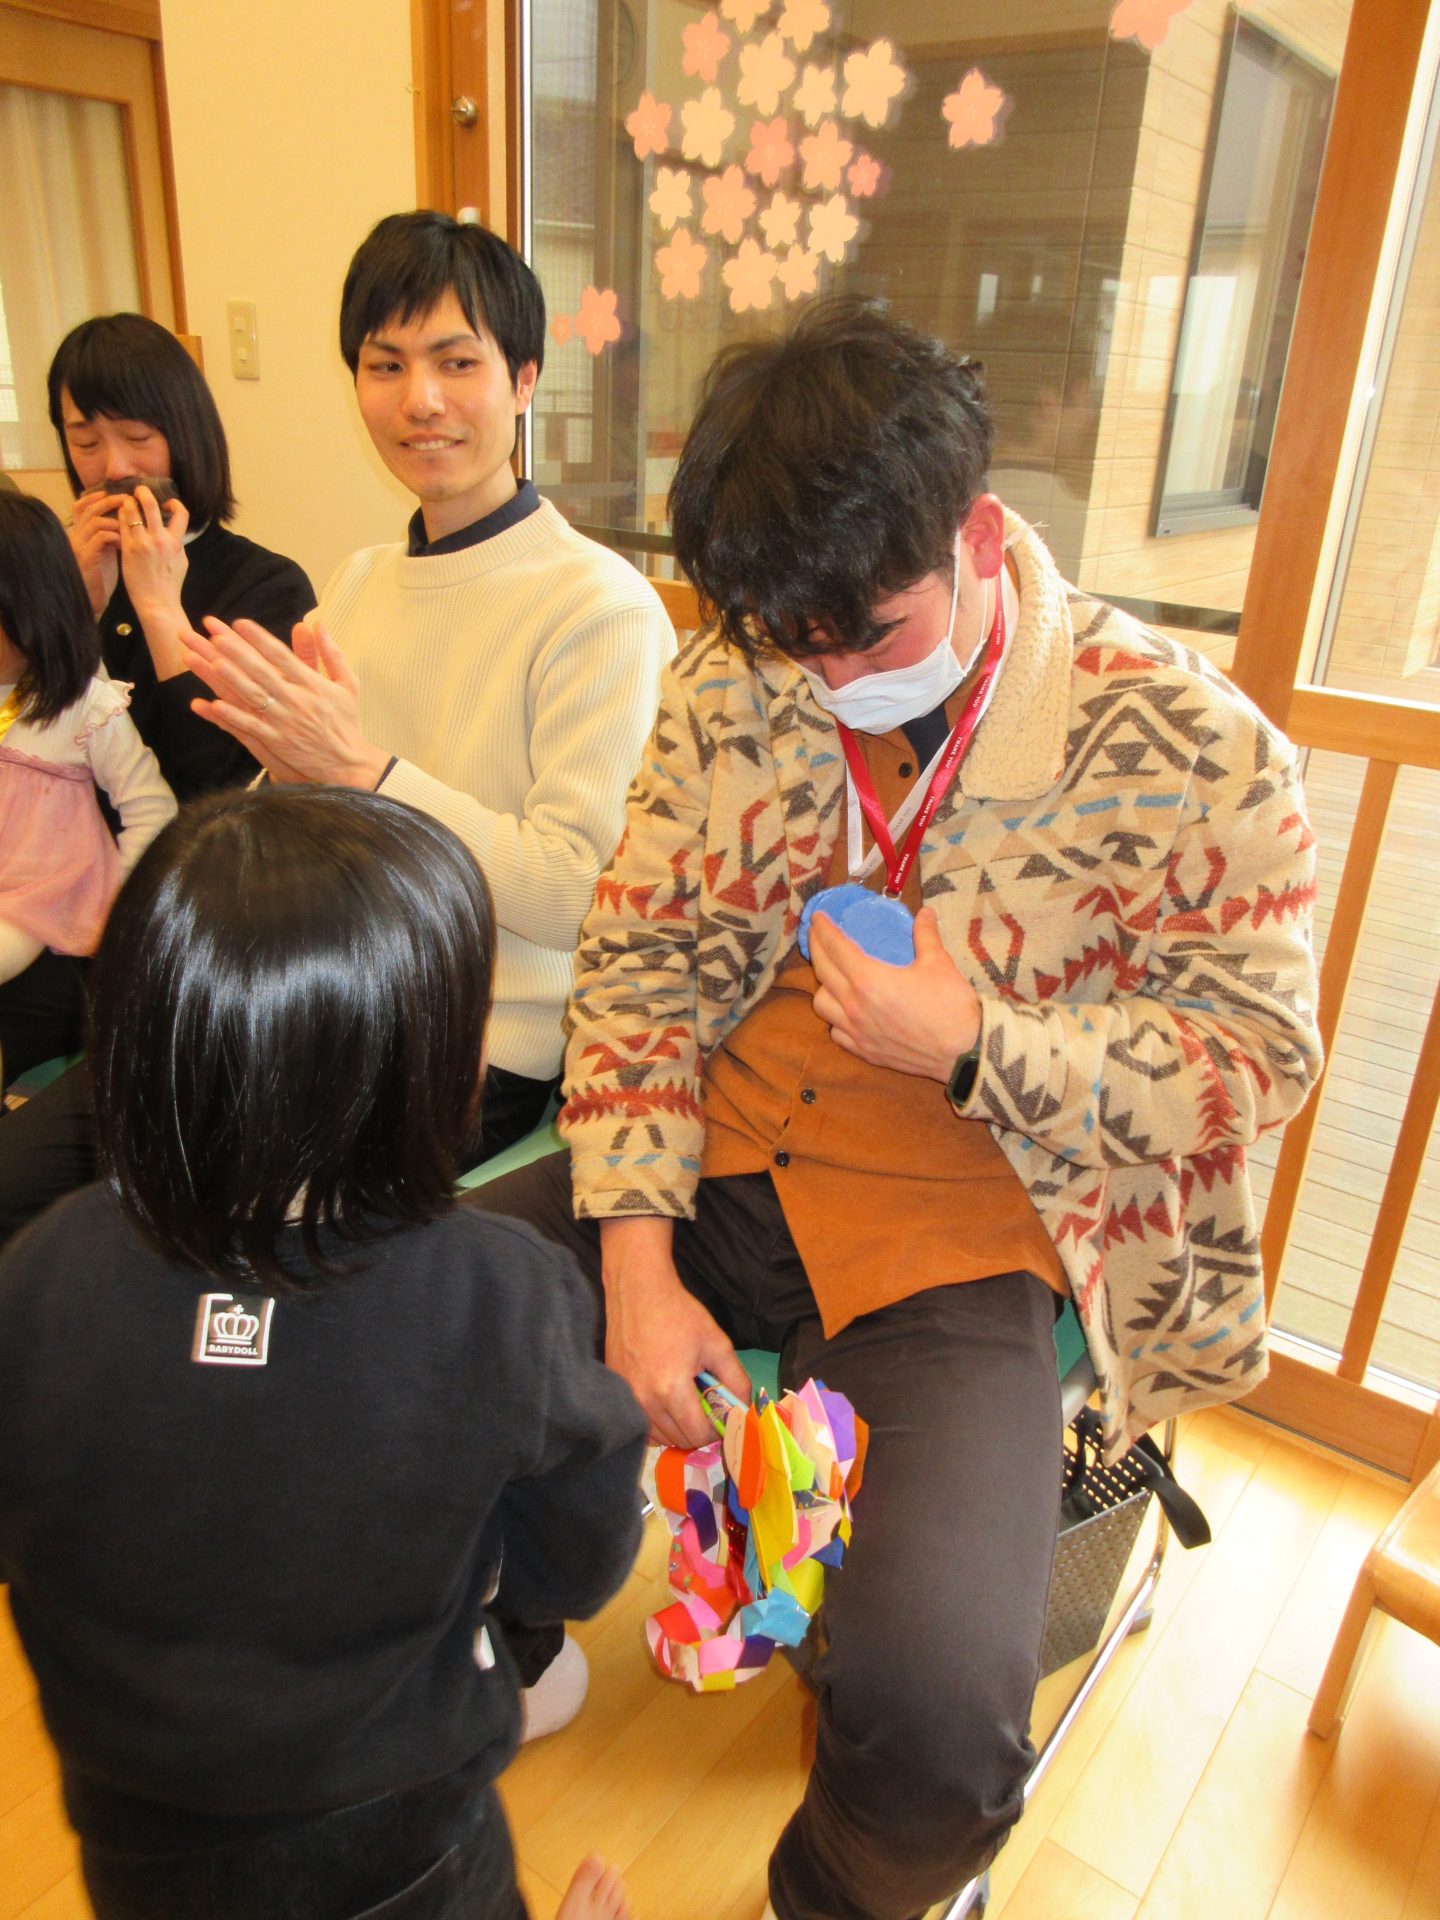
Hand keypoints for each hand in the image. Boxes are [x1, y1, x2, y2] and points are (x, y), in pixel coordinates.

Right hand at [68, 490, 121, 616]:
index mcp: (80, 533)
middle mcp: (76, 536)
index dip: (94, 497)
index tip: (113, 492)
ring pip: (95, 522)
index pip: (81, 506)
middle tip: (127, 500)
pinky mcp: (87, 558)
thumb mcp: (105, 549)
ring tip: (131, 525)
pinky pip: (100, 538)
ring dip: (116, 520)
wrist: (94, 599)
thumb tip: (130, 516)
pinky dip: (115, 536)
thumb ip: (110, 532)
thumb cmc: (103, 575)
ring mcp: (80, 547)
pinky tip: (126, 541)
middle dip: (109, 501)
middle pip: (89, 509)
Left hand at [118, 485, 189, 678]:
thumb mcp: (181, 562)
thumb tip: (173, 532)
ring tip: (125, 502)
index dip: (174, 503)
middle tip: (139, 489)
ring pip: (132, 512)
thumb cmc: (169, 585)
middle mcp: (160, 540)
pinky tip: (118, 517)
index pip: (181, 513)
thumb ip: (177, 544)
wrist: (157, 603)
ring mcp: (143, 544)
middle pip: (152, 505)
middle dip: (144, 493)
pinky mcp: (128, 550)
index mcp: (176, 543)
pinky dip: (120, 518)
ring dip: (127, 503)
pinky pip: (122, 526)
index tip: (167, 503)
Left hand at [183, 616, 390, 789]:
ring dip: (231, 678)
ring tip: (210, 661)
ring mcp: (285, 722)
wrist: (349, 764)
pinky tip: (213, 705)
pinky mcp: (278, 742)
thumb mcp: (349, 684)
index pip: (281, 656)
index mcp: (312, 684)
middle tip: (214, 634)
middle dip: (237, 652)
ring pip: (253, 696)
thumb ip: (332, 654)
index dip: (259, 638)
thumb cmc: (347, 722)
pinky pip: (251, 727)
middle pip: (262, 671)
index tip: (239, 622)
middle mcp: (297, 700)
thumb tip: (319, 624)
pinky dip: (233, 716)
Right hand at [599, 1218, 751, 1448]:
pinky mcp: (616, 1391)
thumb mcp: (717, 1343)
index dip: (717, 1430)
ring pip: (658, 1437)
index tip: (723, 1416)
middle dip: (699, 1429)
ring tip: (687, 1402)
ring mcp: (626, 1398)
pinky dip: (657, 1423)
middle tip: (707, 1406)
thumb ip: (736, 1380)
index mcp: (671, 1389)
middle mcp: (644, 1400)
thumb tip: (745, 1411)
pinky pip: (641, 1424)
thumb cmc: (679, 1314)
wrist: (638, 1291)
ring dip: (678, 1428)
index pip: (699, 1435)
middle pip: (679, 1440)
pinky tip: (667, 1401)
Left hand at [809, 904, 980, 1079]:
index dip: (824, 929)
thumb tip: (925, 914)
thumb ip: (925, 935)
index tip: (818, 918)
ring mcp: (857, 1032)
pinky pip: (836, 1032)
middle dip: (817, 949)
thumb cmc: (951, 1006)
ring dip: (823, 986)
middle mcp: (855, 1006)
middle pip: (822, 972)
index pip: (836, 948)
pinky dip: (835, 1018)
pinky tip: (846, 1011)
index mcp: (869, 980)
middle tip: (817, 936)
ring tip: (833, 976)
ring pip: (822, 1005)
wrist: (965, 1052)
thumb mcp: (939, 963)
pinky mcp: (865, 1052)